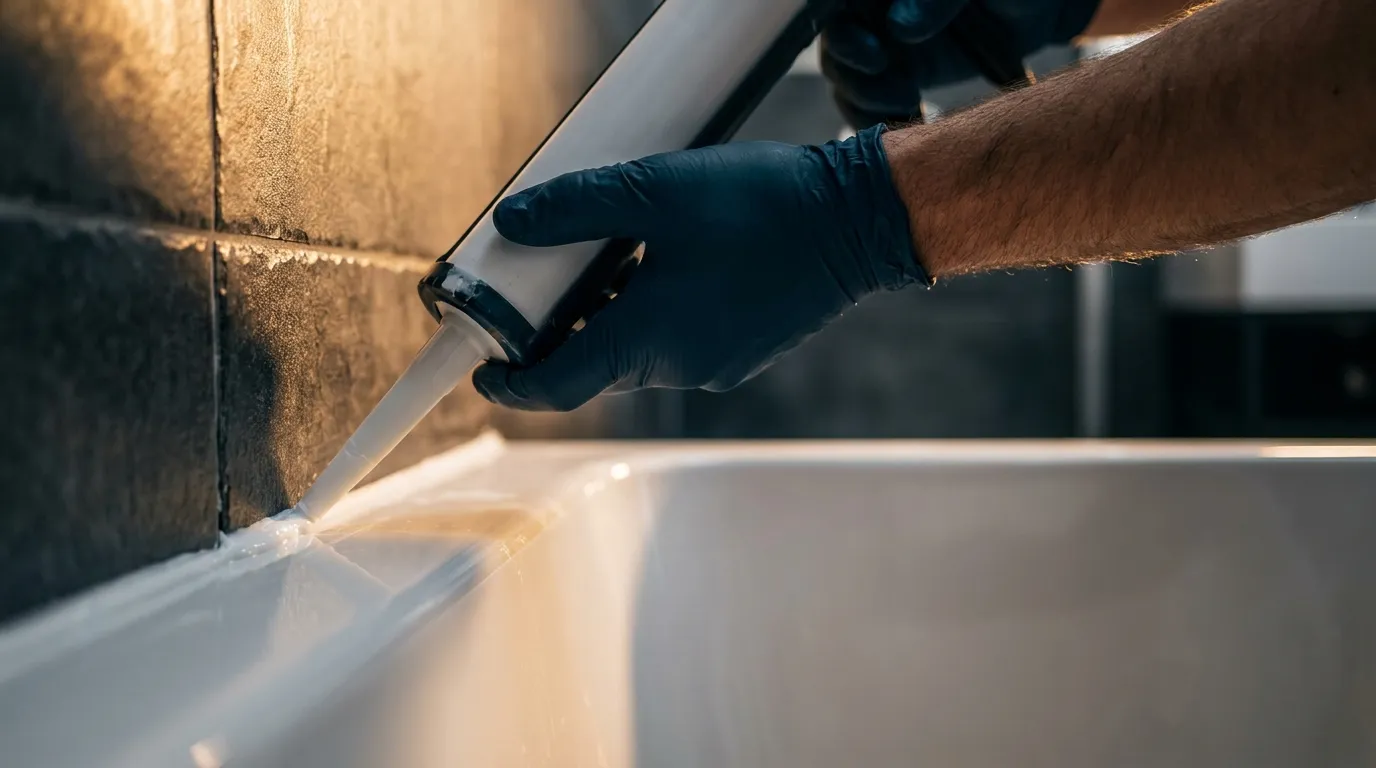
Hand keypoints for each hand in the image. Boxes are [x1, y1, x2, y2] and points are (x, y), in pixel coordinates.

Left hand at [471, 126, 925, 411]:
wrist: (857, 222)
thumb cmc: (760, 207)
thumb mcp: (653, 193)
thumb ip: (575, 209)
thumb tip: (513, 222)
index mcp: (645, 341)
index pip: (554, 386)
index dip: (510, 382)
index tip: (483, 367)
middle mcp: (677, 368)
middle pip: (593, 366)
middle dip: (559, 332)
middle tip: (538, 284)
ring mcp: (715, 366)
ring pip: (637, 353)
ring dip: (610, 318)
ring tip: (608, 259)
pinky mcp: (743, 353)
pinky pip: (677, 346)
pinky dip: (653, 317)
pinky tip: (665, 264)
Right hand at [821, 0, 1101, 127]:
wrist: (1047, 11)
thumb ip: (938, 0)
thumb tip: (900, 29)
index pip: (839, 8)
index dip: (845, 35)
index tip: (876, 58)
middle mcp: (878, 11)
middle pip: (838, 45)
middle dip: (854, 75)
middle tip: (897, 90)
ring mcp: (886, 44)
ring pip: (847, 77)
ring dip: (865, 100)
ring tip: (905, 104)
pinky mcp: (900, 75)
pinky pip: (868, 102)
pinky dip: (876, 118)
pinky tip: (907, 118)